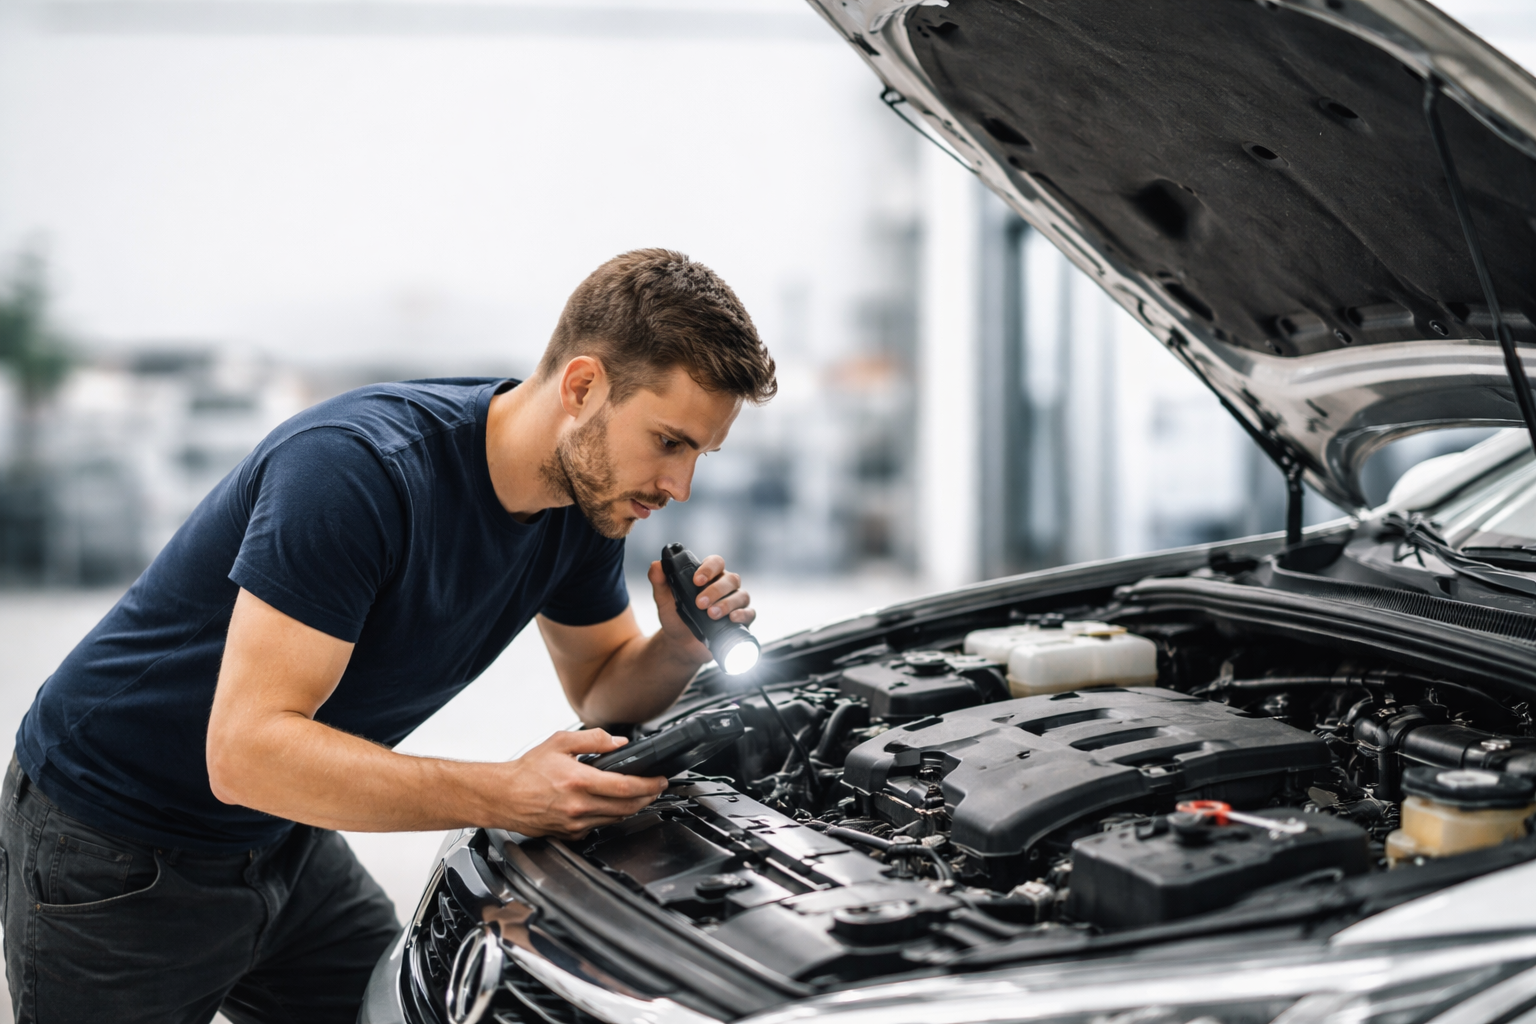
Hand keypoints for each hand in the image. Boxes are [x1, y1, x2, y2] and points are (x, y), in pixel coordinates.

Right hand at [496, 729, 666, 838]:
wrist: (502, 796)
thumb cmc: (527, 771)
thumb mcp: (560, 742)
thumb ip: (593, 739)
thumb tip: (619, 742)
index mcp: (579, 781)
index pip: (626, 787)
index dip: (649, 785)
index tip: (660, 780)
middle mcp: (579, 806)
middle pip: (627, 807)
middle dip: (648, 797)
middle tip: (656, 787)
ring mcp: (575, 823)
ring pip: (616, 819)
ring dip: (632, 808)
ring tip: (640, 795)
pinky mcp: (569, 834)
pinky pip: (599, 827)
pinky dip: (611, 817)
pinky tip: (612, 806)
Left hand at [648, 554, 754, 662]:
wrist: (681, 646)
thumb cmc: (675, 618)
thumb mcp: (663, 601)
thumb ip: (659, 582)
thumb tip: (656, 565)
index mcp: (709, 577)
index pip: (716, 563)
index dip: (709, 569)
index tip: (697, 580)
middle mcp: (725, 587)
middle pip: (730, 579)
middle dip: (716, 591)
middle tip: (700, 604)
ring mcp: (735, 603)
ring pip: (741, 595)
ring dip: (727, 604)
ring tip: (711, 614)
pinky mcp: (741, 621)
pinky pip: (750, 613)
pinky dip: (743, 615)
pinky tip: (732, 619)